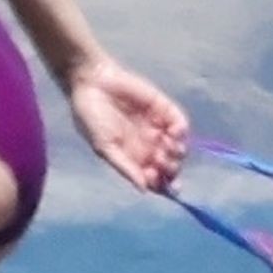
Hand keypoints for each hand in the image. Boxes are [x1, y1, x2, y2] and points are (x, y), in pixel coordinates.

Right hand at [67, 55, 188, 193]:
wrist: (92, 83)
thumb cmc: (92, 117)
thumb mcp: (104, 147)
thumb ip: (124, 167)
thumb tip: (143, 189)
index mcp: (133, 158)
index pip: (154, 178)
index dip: (161, 184)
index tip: (160, 184)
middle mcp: (148, 145)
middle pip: (170, 166)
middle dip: (170, 170)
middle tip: (162, 164)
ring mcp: (158, 127)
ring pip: (178, 147)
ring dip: (178, 152)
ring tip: (167, 149)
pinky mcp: (163, 109)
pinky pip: (180, 123)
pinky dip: (181, 130)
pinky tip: (173, 132)